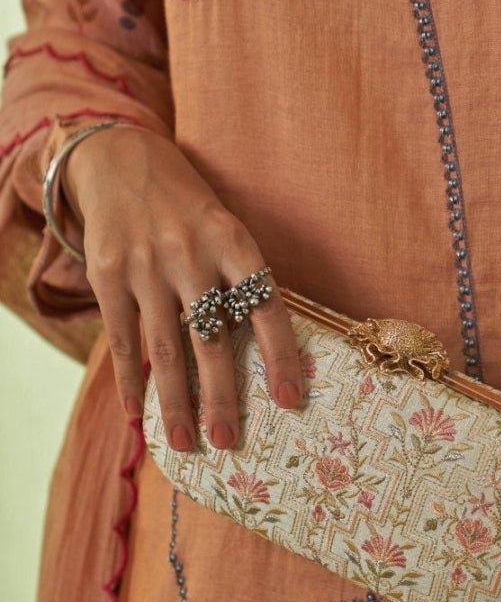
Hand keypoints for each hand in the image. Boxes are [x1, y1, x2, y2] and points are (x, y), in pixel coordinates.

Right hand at [62, 125, 303, 448]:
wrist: (124, 159)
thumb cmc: (190, 209)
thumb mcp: (228, 230)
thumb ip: (242, 282)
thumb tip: (268, 355)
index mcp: (234, 242)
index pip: (266, 308)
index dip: (281, 357)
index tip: (290, 400)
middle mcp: (191, 254)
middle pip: (212, 340)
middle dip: (221, 397)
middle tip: (227, 441)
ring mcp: (146, 265)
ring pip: (166, 349)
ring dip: (176, 402)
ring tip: (187, 442)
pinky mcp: (108, 274)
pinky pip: (123, 338)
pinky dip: (130, 380)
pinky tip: (138, 413)